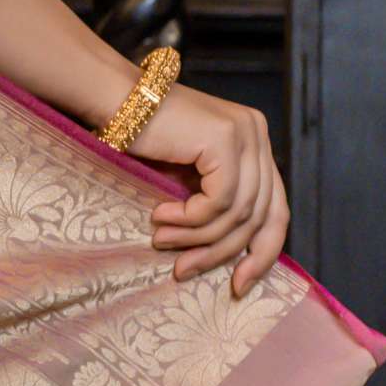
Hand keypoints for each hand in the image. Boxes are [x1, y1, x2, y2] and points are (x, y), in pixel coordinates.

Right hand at [129, 80, 287, 296]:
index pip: (276, 209)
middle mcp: (258, 135)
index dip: (262, 253)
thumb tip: (231, 257)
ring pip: (238, 213)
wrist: (110, 100)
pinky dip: (190, 218)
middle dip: (224, 252)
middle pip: (263, 215)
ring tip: (161, 240)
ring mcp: (246, 134)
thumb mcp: (187, 181)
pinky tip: (159, 215)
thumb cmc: (137, 141)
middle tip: (185, 271)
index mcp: (254, 144)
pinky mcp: (226, 139)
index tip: (238, 285)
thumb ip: (214, 206)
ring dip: (197, 237)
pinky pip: (220, 201)